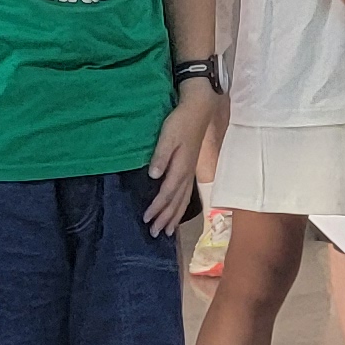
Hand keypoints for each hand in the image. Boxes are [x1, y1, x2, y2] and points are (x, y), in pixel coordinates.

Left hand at [142, 83, 216, 233]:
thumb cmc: (180, 122)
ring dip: (174, 217)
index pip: (167, 193)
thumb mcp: (168, 136)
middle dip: (165, 219)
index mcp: (181, 167)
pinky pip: (187, 195)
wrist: (199, 110)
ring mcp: (190, 173)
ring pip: (183, 200)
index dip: (157, 207)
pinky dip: (181, 207)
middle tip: (154, 234)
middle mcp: (187, 174)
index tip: (146, 219)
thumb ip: (161, 156)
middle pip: (176, 202)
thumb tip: (154, 176)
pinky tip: (177, 212)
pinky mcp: (190, 169)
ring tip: (166, 231)